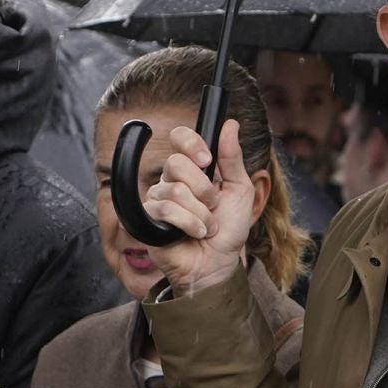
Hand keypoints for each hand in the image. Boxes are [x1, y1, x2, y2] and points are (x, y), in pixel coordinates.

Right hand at [143, 119, 257, 294]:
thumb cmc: (229, 230)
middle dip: (203, 189)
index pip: (179, 138)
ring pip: (175, 190)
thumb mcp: (239, 189)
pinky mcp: (148, 220)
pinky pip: (166, 210)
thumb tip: (230, 124)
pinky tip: (195, 234)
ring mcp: (158, 200)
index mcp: (192, 169)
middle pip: (175, 163)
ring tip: (207, 227)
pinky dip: (189, 224)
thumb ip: (232, 157)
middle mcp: (171, 181)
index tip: (207, 160)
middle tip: (213, 205)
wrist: (218, 264)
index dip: (190, 143)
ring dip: (201, 213)